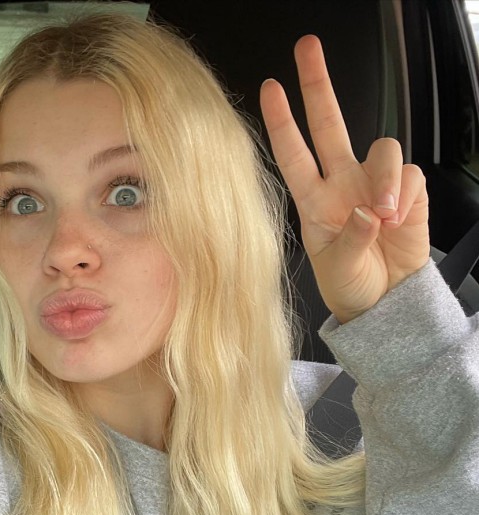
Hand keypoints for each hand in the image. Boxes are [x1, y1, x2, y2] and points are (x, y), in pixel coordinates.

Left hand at [259, 35, 429, 322]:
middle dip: (318, 84)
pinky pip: (411, 175)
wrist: (385, 301)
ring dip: (384, 178)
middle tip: (307, 47)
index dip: (281, 121)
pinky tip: (399, 220)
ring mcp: (374, 184)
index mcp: (313, 200)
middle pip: (330, 123)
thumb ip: (349, 239)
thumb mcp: (337, 268)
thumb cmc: (350, 284)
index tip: (269, 88)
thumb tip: (368, 211)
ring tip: (384, 215)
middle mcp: (341, 183)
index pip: (293, 153)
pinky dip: (406, 194)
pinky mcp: (408, 192)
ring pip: (382, 148)